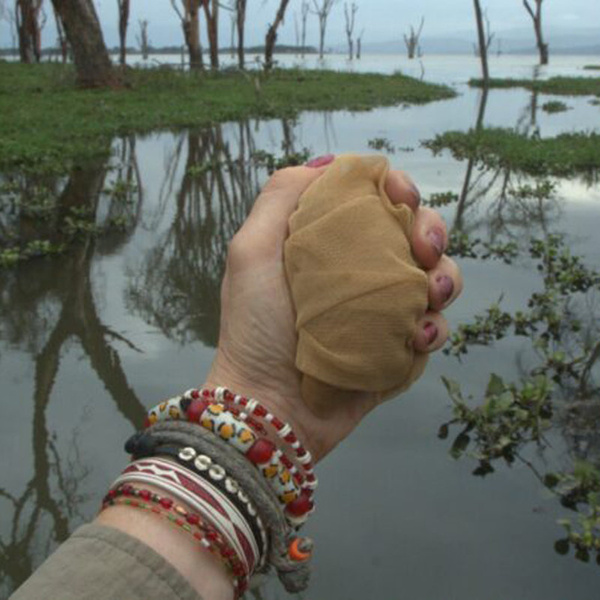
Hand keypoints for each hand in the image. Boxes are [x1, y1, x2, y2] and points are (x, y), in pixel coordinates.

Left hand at [206, 157, 462, 461]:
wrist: (271, 406)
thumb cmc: (255, 328)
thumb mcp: (251, 252)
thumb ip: (282, 197)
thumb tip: (329, 162)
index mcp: (331, 243)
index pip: (377, 201)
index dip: (397, 189)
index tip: (401, 197)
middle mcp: (361, 272)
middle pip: (416, 234)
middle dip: (431, 231)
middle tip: (425, 249)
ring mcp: (383, 311)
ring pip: (437, 278)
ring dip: (444, 279)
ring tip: (427, 296)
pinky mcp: (398, 349)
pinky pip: (435, 328)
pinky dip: (434, 328)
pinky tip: (414, 338)